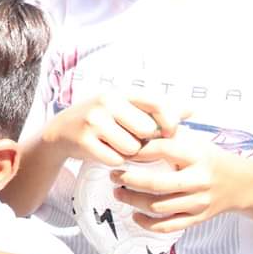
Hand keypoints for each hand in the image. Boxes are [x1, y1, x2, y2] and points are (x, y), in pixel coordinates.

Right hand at [42, 92, 186, 166]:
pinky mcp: (84, 141)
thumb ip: (157, 110)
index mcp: (120, 93)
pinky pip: (115, 160)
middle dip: (144, 141)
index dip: (169, 121)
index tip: (170, 133)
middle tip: (131, 140)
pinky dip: (113, 161)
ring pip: (132, 148)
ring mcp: (93, 121)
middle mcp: (106, 102)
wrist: (60, 132)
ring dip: (128, 154)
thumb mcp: (125, 109)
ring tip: (115, 146)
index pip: (156, 103)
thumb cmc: (100, 120)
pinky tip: (103, 153)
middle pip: (147, 131)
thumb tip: (192, 110)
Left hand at [112, 135, 252, 232]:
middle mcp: (198, 180)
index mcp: (195, 156)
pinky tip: (135, 215)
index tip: (121, 152)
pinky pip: (168, 226)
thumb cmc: (205, 157)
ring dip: (133, 200)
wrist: (237, 182)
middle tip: (113, 175)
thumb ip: (164, 132)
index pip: (162, 151)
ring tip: (118, 192)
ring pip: (158, 207)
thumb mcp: (190, 138)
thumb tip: (133, 128)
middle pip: (156, 184)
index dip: (137, 151)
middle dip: (129, 180)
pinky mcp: (197, 218)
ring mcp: (198, 202)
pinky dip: (148, 224)